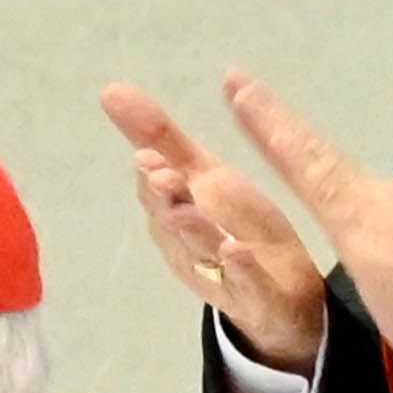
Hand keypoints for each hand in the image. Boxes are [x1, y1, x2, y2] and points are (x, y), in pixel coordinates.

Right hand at [97, 81, 334, 373]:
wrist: (281, 303)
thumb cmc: (237, 232)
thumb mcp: (203, 179)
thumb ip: (160, 137)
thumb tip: (110, 88)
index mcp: (177, 215)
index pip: (157, 192)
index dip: (153, 173)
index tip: (148, 154)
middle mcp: (190, 247)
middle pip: (172, 222)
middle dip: (165, 200)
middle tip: (161, 175)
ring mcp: (221, 276)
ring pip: (202, 252)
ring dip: (193, 230)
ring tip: (186, 210)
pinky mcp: (257, 298)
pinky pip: (246, 285)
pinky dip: (240, 269)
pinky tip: (235, 249)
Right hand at [214, 69, 392, 377]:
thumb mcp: (360, 232)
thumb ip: (324, 183)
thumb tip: (291, 135)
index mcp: (357, 192)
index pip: (302, 148)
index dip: (268, 117)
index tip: (235, 82)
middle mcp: (365, 195)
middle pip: (311, 150)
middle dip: (275, 120)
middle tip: (239, 85)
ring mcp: (375, 218)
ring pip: (322, 168)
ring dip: (289, 143)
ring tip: (264, 122)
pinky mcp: (378, 245)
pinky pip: (330, 196)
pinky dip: (309, 177)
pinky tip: (318, 183)